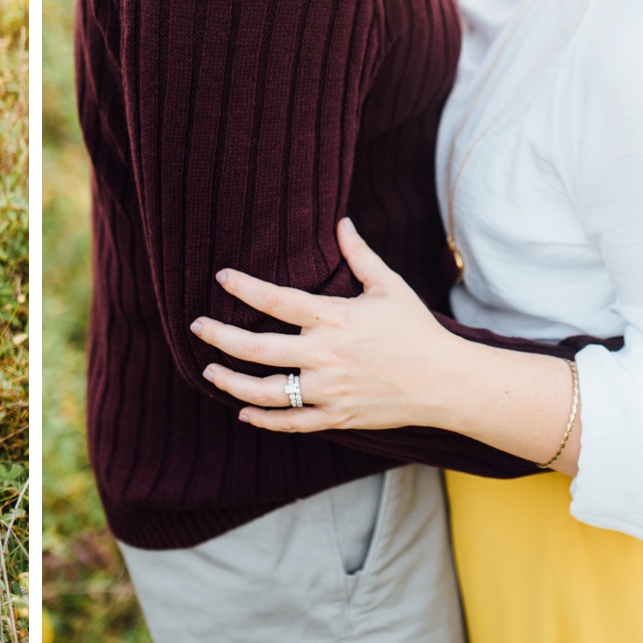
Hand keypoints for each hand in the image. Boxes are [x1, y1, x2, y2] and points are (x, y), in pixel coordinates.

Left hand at [190, 218, 461, 433]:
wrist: (446, 381)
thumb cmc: (416, 329)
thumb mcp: (389, 286)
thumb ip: (359, 255)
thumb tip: (342, 221)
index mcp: (334, 318)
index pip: (276, 300)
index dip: (244, 287)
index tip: (221, 277)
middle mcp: (325, 355)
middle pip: (258, 349)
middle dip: (220, 337)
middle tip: (197, 328)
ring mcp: (329, 390)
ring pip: (266, 391)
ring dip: (231, 382)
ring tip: (209, 372)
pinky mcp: (337, 416)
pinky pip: (291, 421)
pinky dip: (264, 419)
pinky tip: (243, 412)